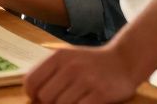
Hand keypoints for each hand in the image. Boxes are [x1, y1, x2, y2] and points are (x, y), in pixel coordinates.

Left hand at [24, 44, 142, 103]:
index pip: (31, 80)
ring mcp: (86, 80)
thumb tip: (32, 94)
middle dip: (51, 102)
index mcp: (58, 57)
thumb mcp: (68, 58)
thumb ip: (49, 72)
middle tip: (63, 99)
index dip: (31, 94)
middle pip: (45, 97)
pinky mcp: (101, 94)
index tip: (37, 98)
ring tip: (77, 99)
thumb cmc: (91, 63)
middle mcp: (71, 67)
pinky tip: (86, 102)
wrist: (124, 61)